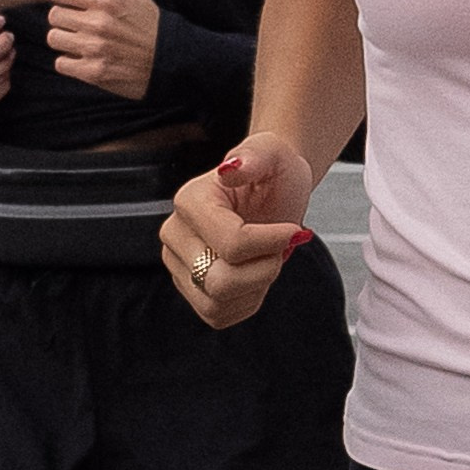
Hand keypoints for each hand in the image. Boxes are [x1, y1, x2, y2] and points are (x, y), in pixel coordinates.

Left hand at [46, 0, 160, 98]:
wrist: (172, 61)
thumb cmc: (149, 23)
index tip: (68, 3)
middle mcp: (99, 23)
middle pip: (54, 14)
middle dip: (64, 18)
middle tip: (79, 24)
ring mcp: (95, 48)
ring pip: (54, 38)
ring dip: (65, 40)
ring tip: (82, 42)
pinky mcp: (93, 72)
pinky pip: (61, 63)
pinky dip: (70, 62)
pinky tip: (85, 59)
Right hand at [162, 134, 315, 328]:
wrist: (271, 193)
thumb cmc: (273, 172)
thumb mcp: (274, 153)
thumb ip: (255, 156)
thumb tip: (231, 170)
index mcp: (190, 201)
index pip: (232, 244)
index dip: (272, 243)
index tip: (294, 230)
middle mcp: (175, 235)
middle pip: (221, 280)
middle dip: (264, 269)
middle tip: (278, 247)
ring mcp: (178, 266)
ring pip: (218, 303)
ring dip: (256, 286)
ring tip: (265, 259)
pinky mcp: (190, 291)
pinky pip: (219, 315)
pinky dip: (246, 302)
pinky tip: (255, 276)